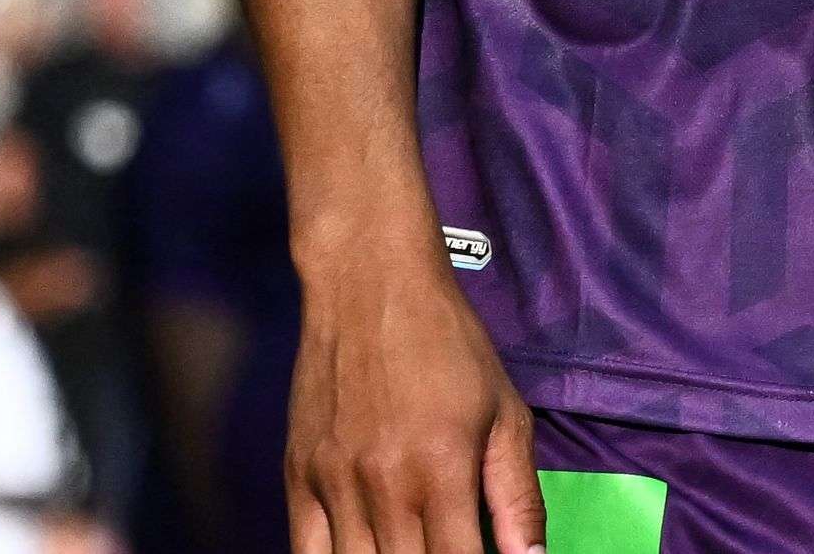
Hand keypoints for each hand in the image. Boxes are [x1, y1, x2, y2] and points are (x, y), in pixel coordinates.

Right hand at [288, 256, 542, 553]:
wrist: (370, 287)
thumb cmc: (448, 345)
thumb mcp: (504, 412)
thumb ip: (516, 494)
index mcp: (443, 471)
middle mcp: (384, 486)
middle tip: (443, 546)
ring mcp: (334, 485)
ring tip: (409, 547)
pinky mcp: (297, 478)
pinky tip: (362, 550)